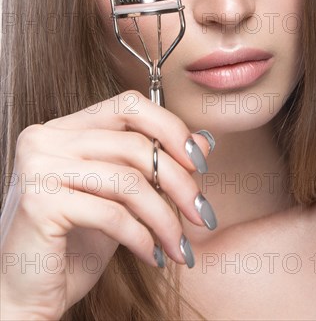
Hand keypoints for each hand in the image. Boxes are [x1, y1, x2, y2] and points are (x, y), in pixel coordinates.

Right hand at [0, 90, 214, 319]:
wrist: (28, 292)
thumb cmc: (75, 242)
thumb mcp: (122, 198)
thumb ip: (156, 164)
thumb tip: (204, 141)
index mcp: (65, 128)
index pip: (128, 105)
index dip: (169, 128)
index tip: (199, 163)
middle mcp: (46, 137)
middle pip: (134, 145)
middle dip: (179, 183)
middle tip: (202, 214)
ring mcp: (39, 166)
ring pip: (128, 180)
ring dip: (165, 219)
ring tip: (181, 247)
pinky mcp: (39, 200)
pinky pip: (112, 213)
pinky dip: (142, 238)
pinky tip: (153, 256)